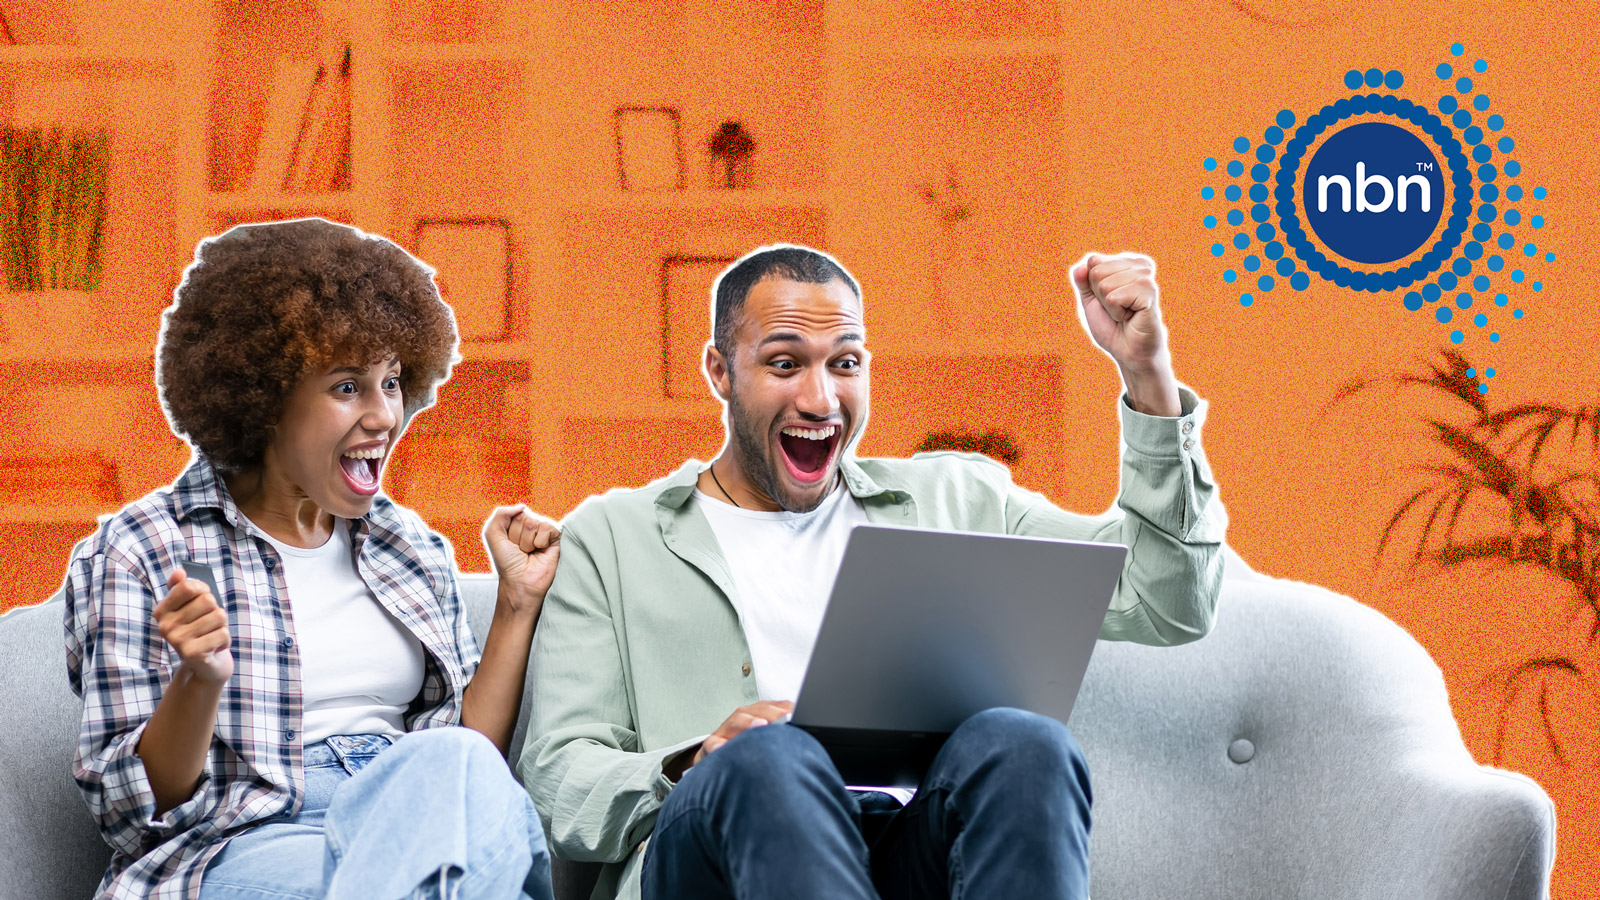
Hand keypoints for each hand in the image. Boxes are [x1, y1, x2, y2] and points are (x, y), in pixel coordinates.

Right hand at [154, 568, 232, 683]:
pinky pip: (223, 633)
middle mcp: (165, 626)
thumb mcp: (191, 608)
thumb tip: (179, 572)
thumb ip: (182, 588)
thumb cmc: (200, 631)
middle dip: (216, 611)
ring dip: (222, 626)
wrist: (205, 667)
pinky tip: (214, 648)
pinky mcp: (192, 653)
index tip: (204, 600)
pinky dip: (225, 640)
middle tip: (209, 625)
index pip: (189, 586)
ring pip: (219, 616)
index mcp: (162, 611)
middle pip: (208, 601)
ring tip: (211, 636)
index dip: (204, 590)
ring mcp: (177, 640)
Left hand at [483, 505, 560, 617]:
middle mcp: (530, 526)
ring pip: (533, 524)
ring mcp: (543, 531)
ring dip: (528, 543)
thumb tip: (522, 506)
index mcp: (516, 524)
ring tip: (530, 553)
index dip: (508, 532)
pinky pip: (546, 528)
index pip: (512, 514)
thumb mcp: (492, 535)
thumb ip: (500, 514)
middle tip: (521, 551)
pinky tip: (541, 551)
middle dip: (518, 537)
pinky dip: (540, 542)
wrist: (520, 581)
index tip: (510, 546)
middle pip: (523, 518)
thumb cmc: (507, 563)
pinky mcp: (556, 537)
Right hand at [693, 701, 793, 766]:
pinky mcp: (712, 745)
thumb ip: (793, 738)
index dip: (791, 711)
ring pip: (737, 722)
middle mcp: (747, 717)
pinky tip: (724, 748)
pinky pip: (713, 744)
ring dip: (749, 724)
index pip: (780, 708)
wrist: (720, 758)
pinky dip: (718, 746)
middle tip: (785, 720)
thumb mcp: (774, 742)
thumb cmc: (754, 750)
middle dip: (773, 714)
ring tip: (760, 727)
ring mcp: (728, 729)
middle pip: (760, 711)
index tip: (800, 716)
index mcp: (764, 713)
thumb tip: (821, 740)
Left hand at [1072, 252, 1180, 416]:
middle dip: (1100, 296)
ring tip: (1125, 314)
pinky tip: (1130, 317)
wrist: (1129, 351)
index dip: (1093, 286)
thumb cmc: (1112, 326)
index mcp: (1127, 262)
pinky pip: (1115, 297)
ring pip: (1105, 284)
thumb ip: (1083, 282)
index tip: (1109, 301)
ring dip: (1109, 306)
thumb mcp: (1091, 301)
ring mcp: (1146, 277)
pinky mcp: (1149, 292)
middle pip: (1097, 271)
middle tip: (1117, 309)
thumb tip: (1080, 267)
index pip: (1093, 261)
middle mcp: (1139, 266)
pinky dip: (1116, 312)